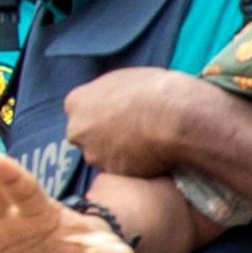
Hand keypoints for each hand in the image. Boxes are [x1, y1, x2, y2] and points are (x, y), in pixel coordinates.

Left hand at [65, 68, 217, 178]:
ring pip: (102, 156)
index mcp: (76, 102)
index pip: (79, 112)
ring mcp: (93, 153)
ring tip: (144, 143)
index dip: (100, 114)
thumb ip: (105, 94)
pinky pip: (122, 170)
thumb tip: (109, 102)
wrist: (175, 116)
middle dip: (103, 137)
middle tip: (129, 131)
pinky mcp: (113, 172)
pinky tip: (150, 155)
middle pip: (86, 137)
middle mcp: (77, 130)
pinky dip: (133, 166)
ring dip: (118, 153)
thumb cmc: (153, 90)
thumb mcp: (122, 79)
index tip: (117, 116)